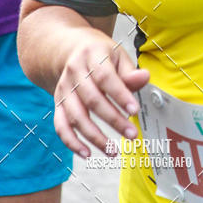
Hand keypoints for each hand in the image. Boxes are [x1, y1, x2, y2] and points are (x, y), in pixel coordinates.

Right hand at [53, 33, 149, 157]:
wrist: (72, 49)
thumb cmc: (100, 55)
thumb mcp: (118, 56)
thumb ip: (130, 72)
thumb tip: (144, 78)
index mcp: (92, 55)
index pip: (105, 77)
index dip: (120, 95)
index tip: (134, 111)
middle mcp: (75, 72)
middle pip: (92, 99)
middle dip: (113, 120)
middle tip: (132, 135)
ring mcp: (64, 88)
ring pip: (76, 116)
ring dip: (94, 137)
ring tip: (113, 150)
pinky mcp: (58, 103)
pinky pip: (61, 125)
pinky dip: (72, 142)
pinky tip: (87, 153)